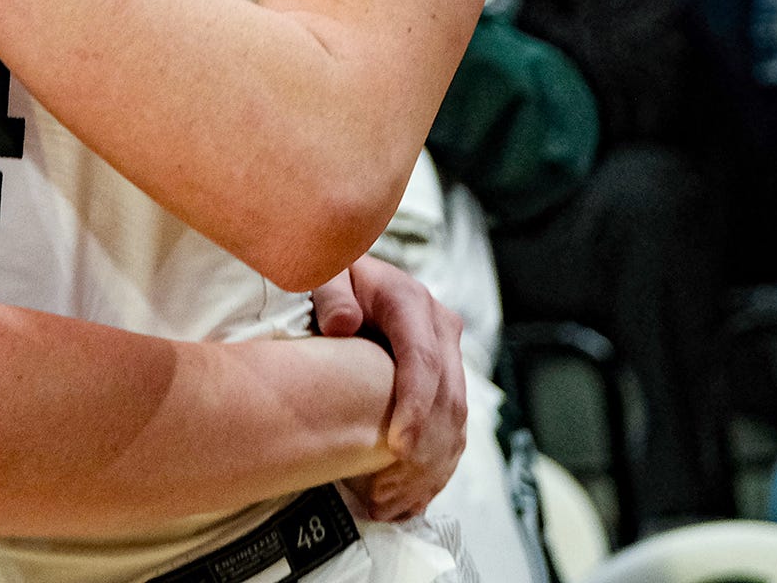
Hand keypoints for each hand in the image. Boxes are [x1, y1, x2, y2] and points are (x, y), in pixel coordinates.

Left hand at [316, 257, 467, 521]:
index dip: (413, 407)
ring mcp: (446, 355)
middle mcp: (438, 328)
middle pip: (446, 398)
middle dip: (422, 450)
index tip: (395, 447)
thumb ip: (330, 292)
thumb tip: (344, 324)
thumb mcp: (321, 271)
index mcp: (410, 301)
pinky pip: (450, 429)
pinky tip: (408, 499)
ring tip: (392, 505)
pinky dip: (434, 466)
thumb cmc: (325, 273)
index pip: (423, 361)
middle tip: (388, 493)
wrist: (345, 272)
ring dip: (429, 468)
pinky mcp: (444, 379)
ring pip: (455, 421)